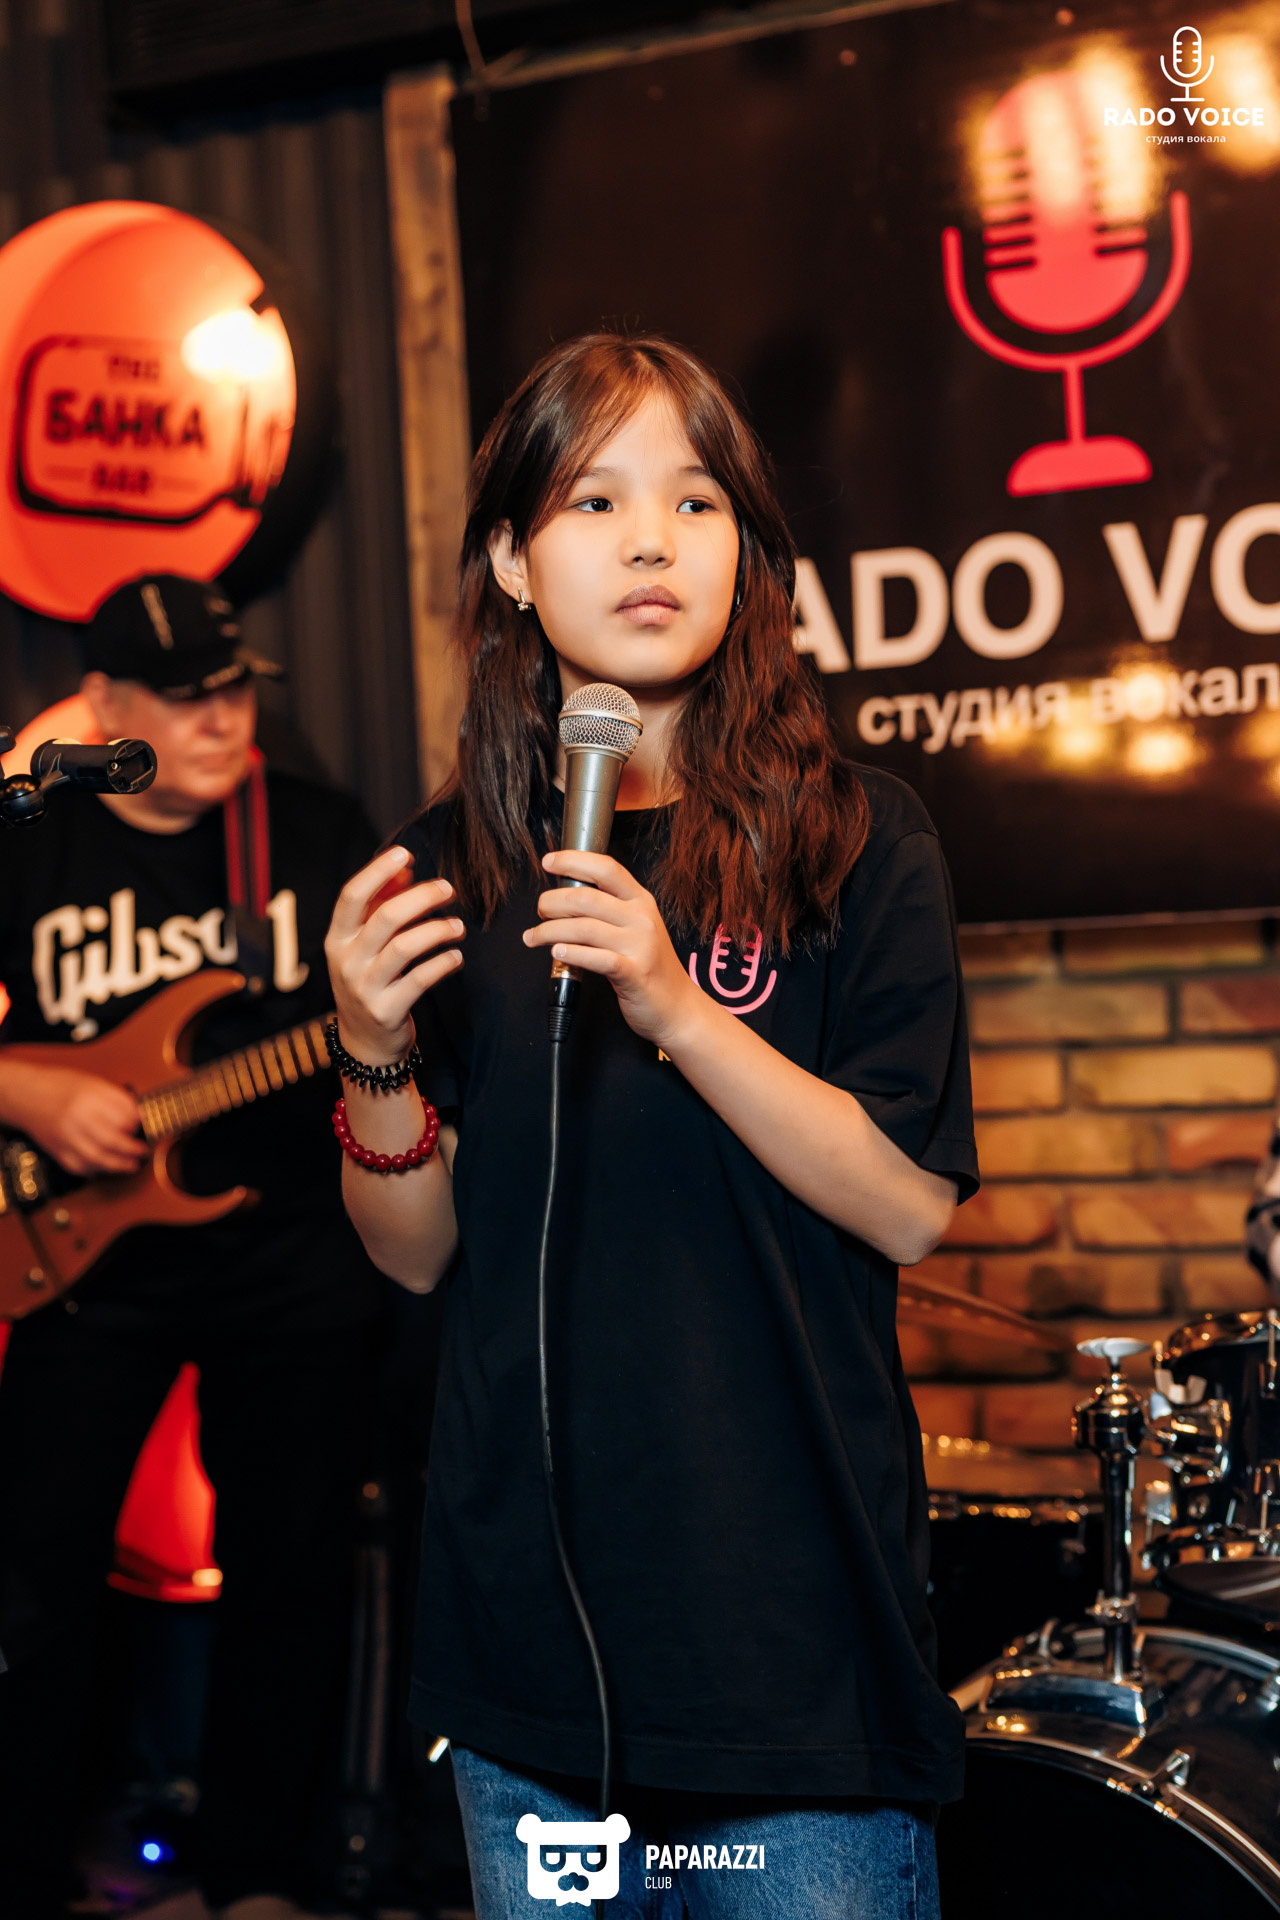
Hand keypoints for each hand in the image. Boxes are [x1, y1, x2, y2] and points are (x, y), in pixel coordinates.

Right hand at [0, 1064, 145, 1175]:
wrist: (27, 1095)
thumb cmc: (62, 1086)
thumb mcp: (93, 1082)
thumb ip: (116, 1099)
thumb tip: (139, 1116)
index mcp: (90, 1096)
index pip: (124, 1115)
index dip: (139, 1123)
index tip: (145, 1125)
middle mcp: (77, 1117)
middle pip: (112, 1139)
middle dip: (133, 1149)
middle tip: (143, 1150)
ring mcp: (66, 1136)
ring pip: (97, 1157)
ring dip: (119, 1164)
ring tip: (133, 1164)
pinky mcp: (57, 1150)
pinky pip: (80, 1166)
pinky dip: (97, 1170)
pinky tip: (107, 1167)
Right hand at [325, 845, 464, 1063]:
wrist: (365, 1041)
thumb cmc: (370, 979)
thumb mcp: (365, 944)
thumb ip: (380, 906)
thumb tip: (406, 870)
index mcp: (337, 938)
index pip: (351, 896)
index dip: (377, 871)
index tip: (405, 853)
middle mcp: (346, 961)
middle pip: (385, 917)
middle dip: (422, 897)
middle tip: (448, 889)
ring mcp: (364, 988)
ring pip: (405, 947)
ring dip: (438, 930)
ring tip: (458, 926)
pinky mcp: (387, 1010)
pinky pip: (421, 979)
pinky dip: (443, 963)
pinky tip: (456, 956)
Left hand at [523, 849, 702, 1049]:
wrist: (678, 1006)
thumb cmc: (650, 966)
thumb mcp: (638, 928)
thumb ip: (610, 911)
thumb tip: (565, 898)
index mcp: (641, 901)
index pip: (606, 869)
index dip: (573, 861)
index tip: (549, 862)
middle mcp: (641, 919)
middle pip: (586, 898)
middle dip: (552, 902)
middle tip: (540, 911)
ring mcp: (639, 946)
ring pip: (584, 928)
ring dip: (550, 931)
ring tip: (534, 937)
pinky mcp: (633, 974)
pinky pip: (595, 958)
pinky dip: (570, 953)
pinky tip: (556, 953)